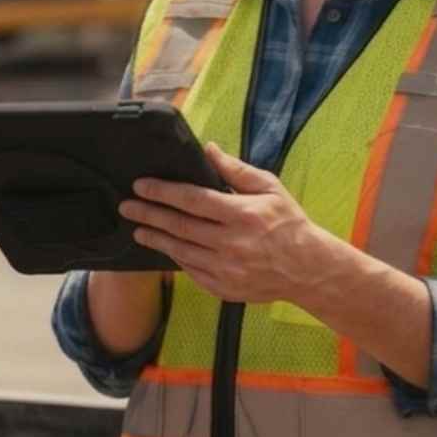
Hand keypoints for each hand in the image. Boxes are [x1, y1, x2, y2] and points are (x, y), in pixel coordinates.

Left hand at [120, 143, 332, 305]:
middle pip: (179, 226)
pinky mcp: (224, 287)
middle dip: (148, 214)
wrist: (309, 269)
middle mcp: (231, 243)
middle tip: (126, 207)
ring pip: (180, 251)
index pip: (191, 200)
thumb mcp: (269, 188)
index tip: (140, 185)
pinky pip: (191, 271)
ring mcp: (226, 269)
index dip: (162, 191)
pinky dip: (175, 258)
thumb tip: (208, 150)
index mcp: (242, 214)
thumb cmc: (289, 223)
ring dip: (155, 238)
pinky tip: (164, 247)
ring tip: (137, 229)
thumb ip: (236, 170)